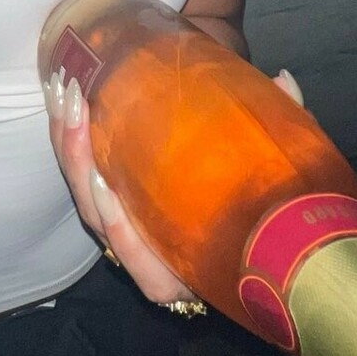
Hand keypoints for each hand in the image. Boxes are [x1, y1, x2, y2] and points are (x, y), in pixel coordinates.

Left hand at [45, 66, 305, 305]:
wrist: (261, 209)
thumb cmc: (277, 198)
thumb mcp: (288, 173)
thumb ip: (290, 131)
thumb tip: (283, 80)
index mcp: (201, 272)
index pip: (151, 275)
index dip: (124, 235)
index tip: (109, 186)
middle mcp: (159, 262)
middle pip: (100, 225)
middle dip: (81, 166)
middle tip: (78, 105)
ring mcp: (132, 235)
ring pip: (85, 202)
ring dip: (69, 147)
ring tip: (66, 92)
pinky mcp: (118, 205)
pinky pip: (84, 181)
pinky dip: (72, 143)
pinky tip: (66, 102)